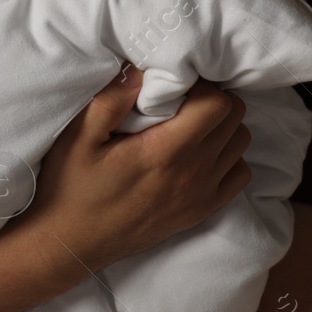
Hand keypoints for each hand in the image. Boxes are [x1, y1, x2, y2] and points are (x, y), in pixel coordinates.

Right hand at [12, 65, 252, 284]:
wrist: (72, 242)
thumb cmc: (71, 187)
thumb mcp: (77, 138)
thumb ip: (110, 100)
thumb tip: (139, 70)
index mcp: (165, 152)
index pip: (217, 104)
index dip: (202, 85)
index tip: (175, 85)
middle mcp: (193, 174)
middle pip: (234, 118)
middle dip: (212, 100)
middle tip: (181, 99)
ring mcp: (201, 195)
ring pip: (240, 143)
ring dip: (221, 127)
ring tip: (188, 124)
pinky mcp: (202, 211)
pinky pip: (239, 174)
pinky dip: (227, 158)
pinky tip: (197, 154)